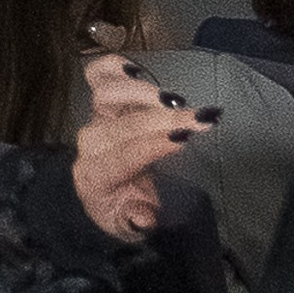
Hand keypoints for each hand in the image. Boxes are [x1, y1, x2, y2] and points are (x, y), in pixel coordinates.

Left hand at [71, 50, 216, 244]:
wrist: (98, 191)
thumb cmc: (121, 207)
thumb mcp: (130, 226)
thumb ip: (137, 220)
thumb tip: (144, 217)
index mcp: (96, 176)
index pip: (126, 155)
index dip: (155, 143)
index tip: (186, 136)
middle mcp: (90, 144)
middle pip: (127, 125)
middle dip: (166, 119)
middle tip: (202, 118)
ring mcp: (93, 119)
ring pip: (107, 95)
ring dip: (143, 92)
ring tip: (175, 98)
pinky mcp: (97, 102)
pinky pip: (96, 76)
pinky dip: (112, 66)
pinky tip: (137, 69)